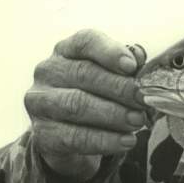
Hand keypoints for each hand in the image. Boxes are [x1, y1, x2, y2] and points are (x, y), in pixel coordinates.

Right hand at [25, 29, 147, 182]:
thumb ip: (127, 67)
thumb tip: (138, 58)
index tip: (132, 66)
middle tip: (143, 100)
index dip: (110, 52)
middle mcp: (48, 72)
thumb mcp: (113, 77)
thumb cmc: (97, 96)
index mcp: (67, 50)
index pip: (85, 41)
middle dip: (119, 88)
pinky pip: (73, 137)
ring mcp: (39, 102)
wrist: (72, 136)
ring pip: (76, 104)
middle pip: (84, 73)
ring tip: (137, 121)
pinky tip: (126, 141)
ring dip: (113, 114)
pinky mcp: (41, 133)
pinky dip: (104, 140)